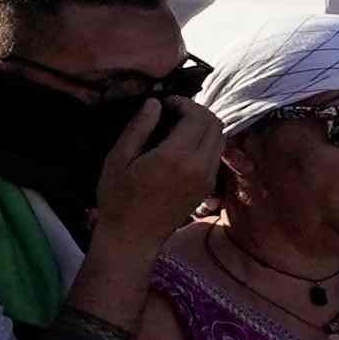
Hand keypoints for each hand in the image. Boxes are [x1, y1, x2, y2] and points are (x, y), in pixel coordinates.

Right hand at [92, 92, 223, 247]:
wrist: (133, 237)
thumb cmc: (118, 198)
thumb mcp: (118, 159)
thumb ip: (138, 128)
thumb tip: (154, 103)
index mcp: (175, 157)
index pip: (197, 116)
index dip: (183, 103)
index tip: (165, 103)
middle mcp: (199, 166)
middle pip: (215, 124)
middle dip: (197, 111)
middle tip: (174, 112)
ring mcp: (207, 178)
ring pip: (220, 138)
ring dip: (204, 126)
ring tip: (179, 127)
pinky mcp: (207, 187)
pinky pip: (216, 154)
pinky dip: (205, 142)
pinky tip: (183, 146)